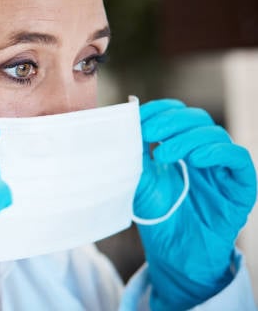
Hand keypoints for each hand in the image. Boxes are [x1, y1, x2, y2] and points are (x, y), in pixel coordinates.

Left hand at [134, 99, 256, 309]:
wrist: (174, 255)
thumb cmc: (157, 215)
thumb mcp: (138, 178)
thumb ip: (134, 151)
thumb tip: (123, 121)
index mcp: (179, 145)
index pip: (176, 113)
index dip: (159, 109)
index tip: (138, 114)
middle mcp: (203, 152)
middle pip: (196, 119)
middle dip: (171, 122)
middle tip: (149, 132)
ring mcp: (223, 168)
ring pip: (215, 134)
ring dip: (188, 138)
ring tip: (164, 155)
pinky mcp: (241, 187)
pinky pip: (239, 158)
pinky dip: (218, 152)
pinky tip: (197, 160)